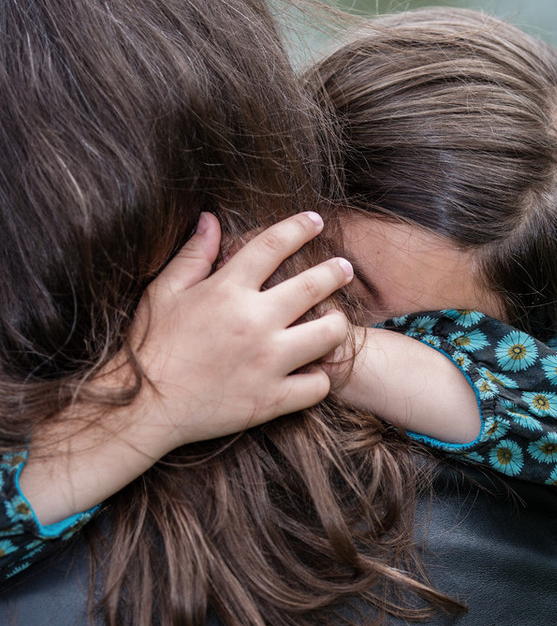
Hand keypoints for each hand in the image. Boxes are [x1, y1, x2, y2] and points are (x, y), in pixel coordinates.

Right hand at [131, 210, 352, 452]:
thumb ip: (194, 255)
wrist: (143, 407)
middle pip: (314, 286)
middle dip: (335, 272)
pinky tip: (314, 371)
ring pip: (329, 335)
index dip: (299, 228)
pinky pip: (318, 386)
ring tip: (334, 321)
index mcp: (227, 290)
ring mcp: (267, 362)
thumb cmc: (150, 346)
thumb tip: (211, 219)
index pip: (273, 245)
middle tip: (344, 268)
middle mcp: (254, 322)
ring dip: (337, 324)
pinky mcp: (271, 399)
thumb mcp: (163, 291)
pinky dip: (320, 378)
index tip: (315, 222)